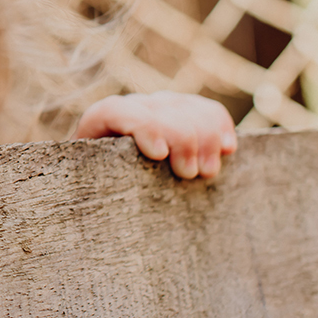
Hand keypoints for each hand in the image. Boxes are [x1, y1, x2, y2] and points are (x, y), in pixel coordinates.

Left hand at [74, 92, 236, 178]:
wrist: (113, 180)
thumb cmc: (100, 191)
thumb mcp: (90, 189)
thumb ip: (92, 187)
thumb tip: (90, 210)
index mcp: (101, 123)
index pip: (117, 112)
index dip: (143, 127)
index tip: (159, 155)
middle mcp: (134, 108)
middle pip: (164, 111)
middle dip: (183, 142)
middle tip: (188, 175)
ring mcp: (163, 107)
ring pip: (191, 110)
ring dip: (206, 140)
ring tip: (206, 172)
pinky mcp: (188, 114)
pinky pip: (210, 111)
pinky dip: (222, 128)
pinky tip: (227, 150)